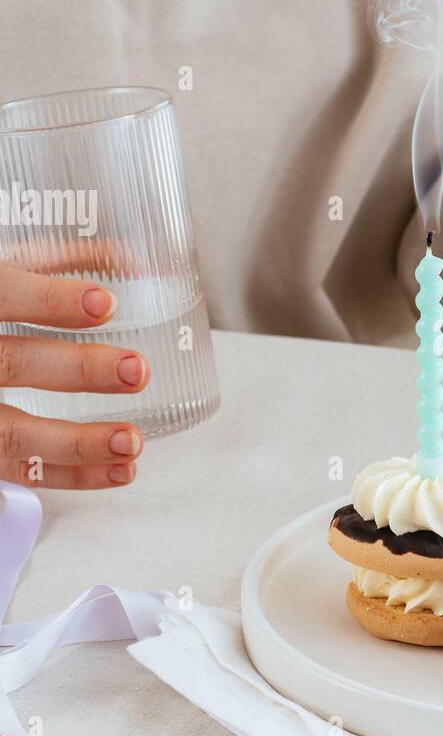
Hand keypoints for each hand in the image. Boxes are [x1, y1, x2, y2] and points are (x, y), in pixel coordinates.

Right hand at [0, 267, 148, 489]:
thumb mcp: (2, 272)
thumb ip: (57, 261)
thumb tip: (133, 263)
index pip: (0, 294)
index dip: (48, 300)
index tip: (105, 303)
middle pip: (10, 363)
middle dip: (76, 370)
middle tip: (136, 371)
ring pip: (12, 433)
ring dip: (78, 442)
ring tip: (131, 441)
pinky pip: (19, 470)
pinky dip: (73, 474)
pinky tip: (120, 470)